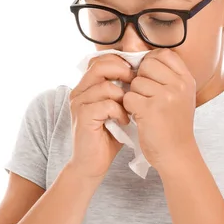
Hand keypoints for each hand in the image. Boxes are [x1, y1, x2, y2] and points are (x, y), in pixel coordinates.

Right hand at [68, 54, 134, 178]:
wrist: (93, 163)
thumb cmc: (109, 136)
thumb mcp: (118, 108)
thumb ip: (123, 90)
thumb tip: (144, 73)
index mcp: (86, 86)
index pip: (101, 59)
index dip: (121, 62)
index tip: (137, 74)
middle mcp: (79, 91)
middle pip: (100, 65)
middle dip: (123, 72)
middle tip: (136, 85)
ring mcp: (79, 103)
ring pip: (105, 85)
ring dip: (123, 97)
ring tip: (130, 110)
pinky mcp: (83, 117)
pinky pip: (106, 104)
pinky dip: (119, 112)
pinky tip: (125, 122)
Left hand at [122, 48, 196, 171]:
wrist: (176, 153)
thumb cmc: (174, 125)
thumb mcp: (179, 96)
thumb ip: (166, 76)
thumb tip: (139, 50)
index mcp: (187, 80)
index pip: (164, 54)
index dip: (151, 61)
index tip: (149, 77)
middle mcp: (179, 85)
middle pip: (147, 64)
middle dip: (141, 78)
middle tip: (146, 95)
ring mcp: (166, 96)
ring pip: (136, 81)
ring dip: (134, 95)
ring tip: (144, 108)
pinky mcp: (150, 109)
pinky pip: (129, 97)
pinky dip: (129, 107)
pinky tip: (139, 116)